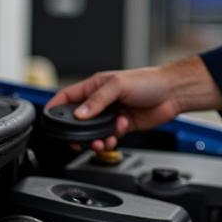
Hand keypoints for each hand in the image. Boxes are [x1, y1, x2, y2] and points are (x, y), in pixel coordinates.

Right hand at [45, 55, 221, 150]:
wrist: (172, 93)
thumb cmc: (149, 81)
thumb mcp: (119, 85)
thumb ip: (98, 100)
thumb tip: (79, 114)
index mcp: (96, 86)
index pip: (68, 96)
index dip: (55, 106)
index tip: (48, 119)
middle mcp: (102, 101)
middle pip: (79, 119)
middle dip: (77, 132)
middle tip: (79, 140)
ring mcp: (112, 114)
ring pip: (93, 132)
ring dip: (95, 139)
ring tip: (102, 140)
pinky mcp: (123, 126)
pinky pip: (109, 137)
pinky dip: (110, 140)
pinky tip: (118, 133)